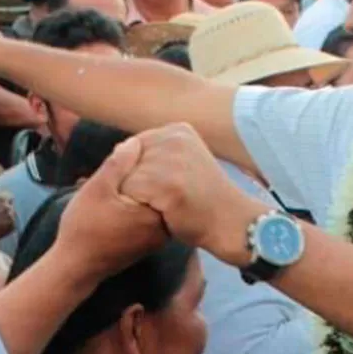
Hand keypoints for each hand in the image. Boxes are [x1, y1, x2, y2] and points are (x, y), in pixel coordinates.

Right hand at [54, 136, 168, 282]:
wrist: (75, 267)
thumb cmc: (83, 228)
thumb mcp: (96, 189)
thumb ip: (118, 164)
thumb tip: (136, 141)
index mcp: (156, 214)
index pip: (162, 175)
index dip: (144, 159)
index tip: (123, 158)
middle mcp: (164, 227)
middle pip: (162, 187)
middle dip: (144, 172)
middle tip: (122, 165)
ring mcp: (159, 236)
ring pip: (156, 199)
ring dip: (141, 185)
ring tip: (118, 180)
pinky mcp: (150, 240)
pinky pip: (151, 211)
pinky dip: (139, 200)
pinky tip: (119, 196)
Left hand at [117, 123, 265, 262]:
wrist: (231, 223)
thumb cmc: (202, 199)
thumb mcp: (183, 162)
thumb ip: (156, 153)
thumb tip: (120, 149)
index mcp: (178, 130)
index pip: (131, 147)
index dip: (136, 172)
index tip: (159, 187)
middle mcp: (173, 138)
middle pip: (125, 161)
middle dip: (133, 183)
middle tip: (163, 198)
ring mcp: (171, 160)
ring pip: (125, 178)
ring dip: (135, 198)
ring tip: (162, 205)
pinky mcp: (167, 184)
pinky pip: (130, 194)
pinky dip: (137, 207)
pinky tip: (160, 212)